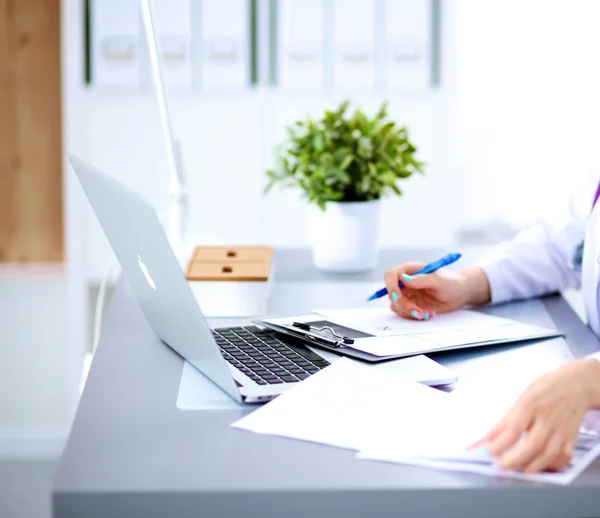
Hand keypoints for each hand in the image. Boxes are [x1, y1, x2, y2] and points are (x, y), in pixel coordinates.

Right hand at [384, 264, 489, 319]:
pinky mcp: (410, 305)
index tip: (398, 297)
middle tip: (419, 312)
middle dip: (404, 305)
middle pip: (392, 294)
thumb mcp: (439, 280)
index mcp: (409, 270)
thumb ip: (421, 279)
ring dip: (410, 313)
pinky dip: (414, 316)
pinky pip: (404, 313)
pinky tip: (429, 313)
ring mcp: (407, 294)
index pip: (391, 275)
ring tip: (428, 313)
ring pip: (396, 306)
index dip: (390, 286)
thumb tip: (403, 278)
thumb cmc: (451, 282)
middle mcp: (405, 282)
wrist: (459, 293)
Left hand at [474, 358, 599, 472]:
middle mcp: (547, 418)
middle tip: (501, 464)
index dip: (500, 443)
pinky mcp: (571, 438)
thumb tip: (485, 441)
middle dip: (514, 459)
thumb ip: (504, 422)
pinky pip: (563, 457)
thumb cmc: (543, 390)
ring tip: (517, 467)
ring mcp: (561, 430)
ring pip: (549, 454)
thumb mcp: (520, 399)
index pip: (513, 428)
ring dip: (531, 465)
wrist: (575, 386)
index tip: (488, 451)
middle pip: (532, 445)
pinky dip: (550, 465)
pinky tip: (539, 464)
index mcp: (530, 404)